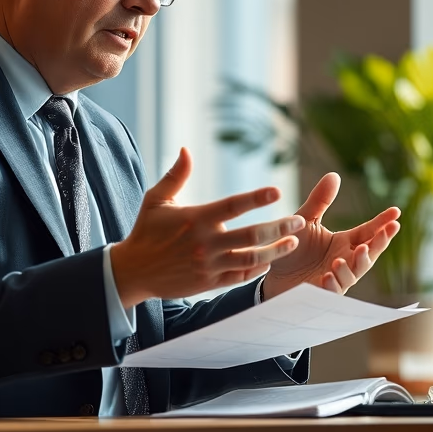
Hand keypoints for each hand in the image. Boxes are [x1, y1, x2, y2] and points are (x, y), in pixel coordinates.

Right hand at [110, 148, 303, 307]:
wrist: (133, 271)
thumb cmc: (146, 231)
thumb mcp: (156, 200)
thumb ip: (176, 176)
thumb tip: (185, 149)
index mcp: (196, 218)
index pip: (232, 206)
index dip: (256, 198)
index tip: (278, 191)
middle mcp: (205, 242)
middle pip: (251, 235)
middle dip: (279, 228)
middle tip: (299, 221)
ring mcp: (209, 264)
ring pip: (251, 258)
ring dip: (276, 250)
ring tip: (293, 242)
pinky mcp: (209, 282)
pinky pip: (240, 276)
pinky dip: (258, 268)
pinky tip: (271, 260)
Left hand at [260, 173, 400, 299]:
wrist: (271, 271)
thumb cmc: (292, 246)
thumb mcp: (305, 220)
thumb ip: (319, 201)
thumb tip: (334, 175)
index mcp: (344, 242)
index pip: (369, 231)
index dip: (383, 223)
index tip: (396, 212)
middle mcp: (345, 259)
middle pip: (369, 252)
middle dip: (380, 243)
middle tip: (388, 231)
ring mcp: (336, 277)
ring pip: (354, 273)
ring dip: (353, 266)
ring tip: (342, 259)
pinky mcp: (322, 293)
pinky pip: (333, 291)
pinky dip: (333, 285)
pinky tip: (328, 277)